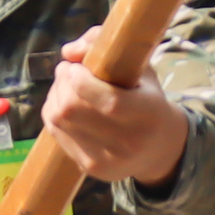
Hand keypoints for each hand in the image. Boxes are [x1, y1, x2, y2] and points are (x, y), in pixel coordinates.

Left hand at [43, 30, 191, 186]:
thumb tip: (69, 51)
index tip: (76, 66)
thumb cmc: (148, 100)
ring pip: (58, 121)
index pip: (108, 102)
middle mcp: (128, 143)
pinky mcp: (90, 169)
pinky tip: (65, 104)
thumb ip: (106, 45)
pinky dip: (54, 113)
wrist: (160, 149)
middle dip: (62, 83)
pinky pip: (56, 134)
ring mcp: (107, 161)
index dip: (81, 80)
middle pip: (72, 110)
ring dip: (54, 96)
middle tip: (68, 71)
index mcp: (148, 114)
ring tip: (65, 85)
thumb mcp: (141, 68)